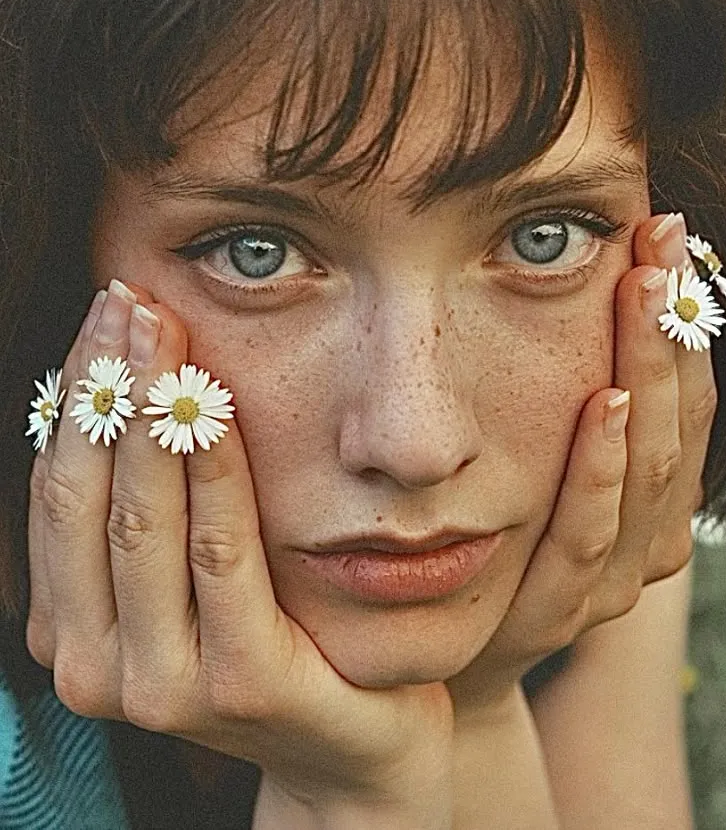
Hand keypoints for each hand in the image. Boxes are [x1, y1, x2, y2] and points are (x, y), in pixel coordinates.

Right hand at [25, 282, 452, 829]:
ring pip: (144, 520)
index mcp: (71, 634)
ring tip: (160, 329)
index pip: (55, 494)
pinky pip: (223, 550)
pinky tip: (216, 407)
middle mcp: (96, 667)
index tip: (102, 319)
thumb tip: (116, 394)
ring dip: (150, 413)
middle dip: (106, 387)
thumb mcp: (185, 584)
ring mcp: (164, 684)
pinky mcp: (242, 683)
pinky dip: (216, 470)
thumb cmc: (267, 640)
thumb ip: (144, 517)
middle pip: (88, 497)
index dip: (75, 400)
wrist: (352, 743)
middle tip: (127, 301)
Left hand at [449, 212, 708, 711]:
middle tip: (660, 240)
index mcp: (648, 501)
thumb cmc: (489, 543)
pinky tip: (604, 404)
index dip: (683, 321)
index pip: (684, 401)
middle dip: (670, 329)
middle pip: (676, 425)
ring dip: (650, 379)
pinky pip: (585, 538)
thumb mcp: (538, 467)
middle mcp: (641, 541)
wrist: (437, 654)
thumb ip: (567, 398)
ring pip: (648, 474)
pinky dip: (602, 472)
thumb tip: (581, 279)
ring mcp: (604, 583)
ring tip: (643, 295)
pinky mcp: (550, 614)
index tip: (664, 237)